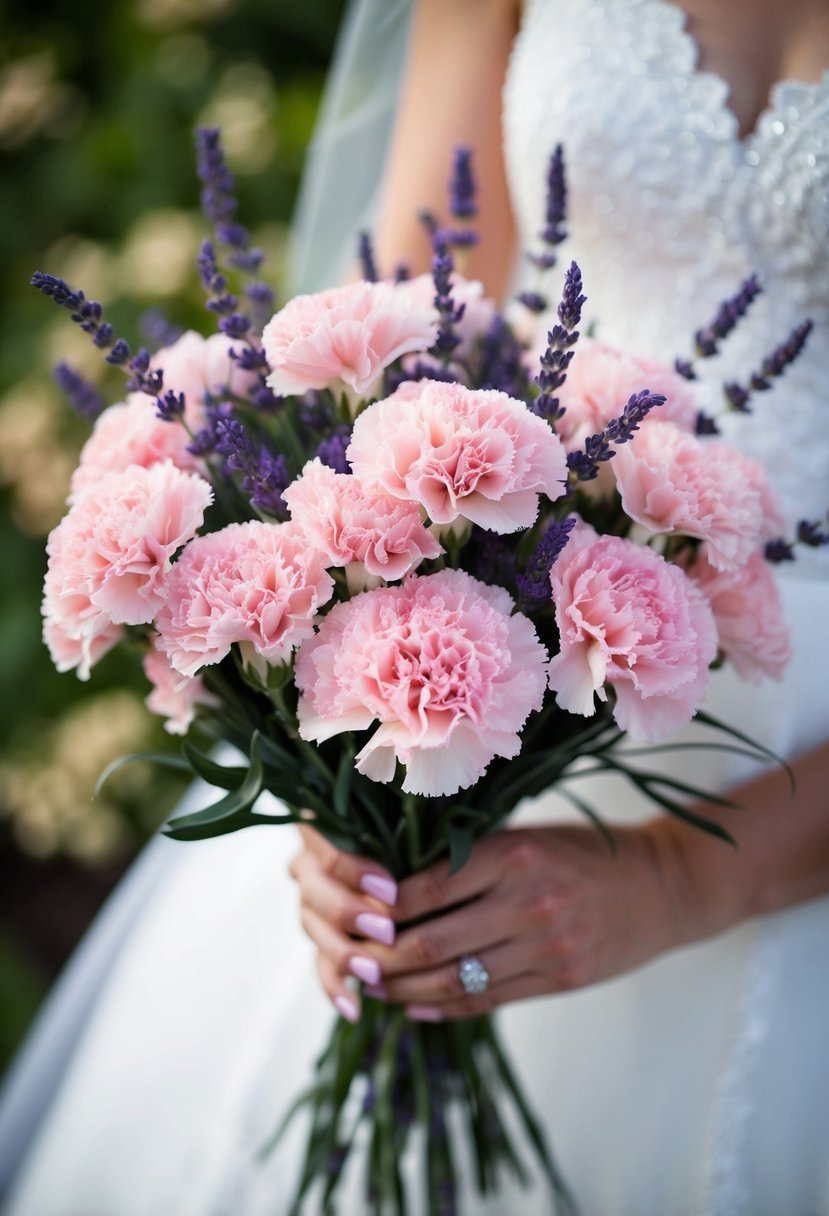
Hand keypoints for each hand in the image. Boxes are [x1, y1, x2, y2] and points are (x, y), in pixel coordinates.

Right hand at [288, 825, 399, 1023]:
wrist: (405, 851)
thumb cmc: (412, 828)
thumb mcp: (408, 826)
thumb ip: (405, 836)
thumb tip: (426, 842)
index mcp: (324, 829)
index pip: (329, 852)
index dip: (356, 871)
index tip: (390, 890)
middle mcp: (310, 865)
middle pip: (316, 892)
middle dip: (350, 914)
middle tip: (386, 932)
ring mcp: (311, 903)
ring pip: (315, 929)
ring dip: (344, 953)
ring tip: (373, 973)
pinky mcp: (322, 937)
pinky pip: (321, 965)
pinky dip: (335, 987)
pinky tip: (354, 1008)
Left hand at [290, 820, 685, 1022]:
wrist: (659, 887)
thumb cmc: (581, 852)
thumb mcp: (526, 836)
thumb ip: (469, 857)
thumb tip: (391, 881)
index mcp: (514, 854)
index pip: (428, 887)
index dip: (382, 907)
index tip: (352, 911)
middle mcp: (529, 902)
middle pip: (432, 941)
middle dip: (382, 956)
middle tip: (348, 959)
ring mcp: (547, 947)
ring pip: (455, 979)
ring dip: (404, 988)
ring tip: (372, 986)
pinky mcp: (560, 980)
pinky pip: (487, 1001)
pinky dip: (443, 1006)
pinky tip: (412, 1006)